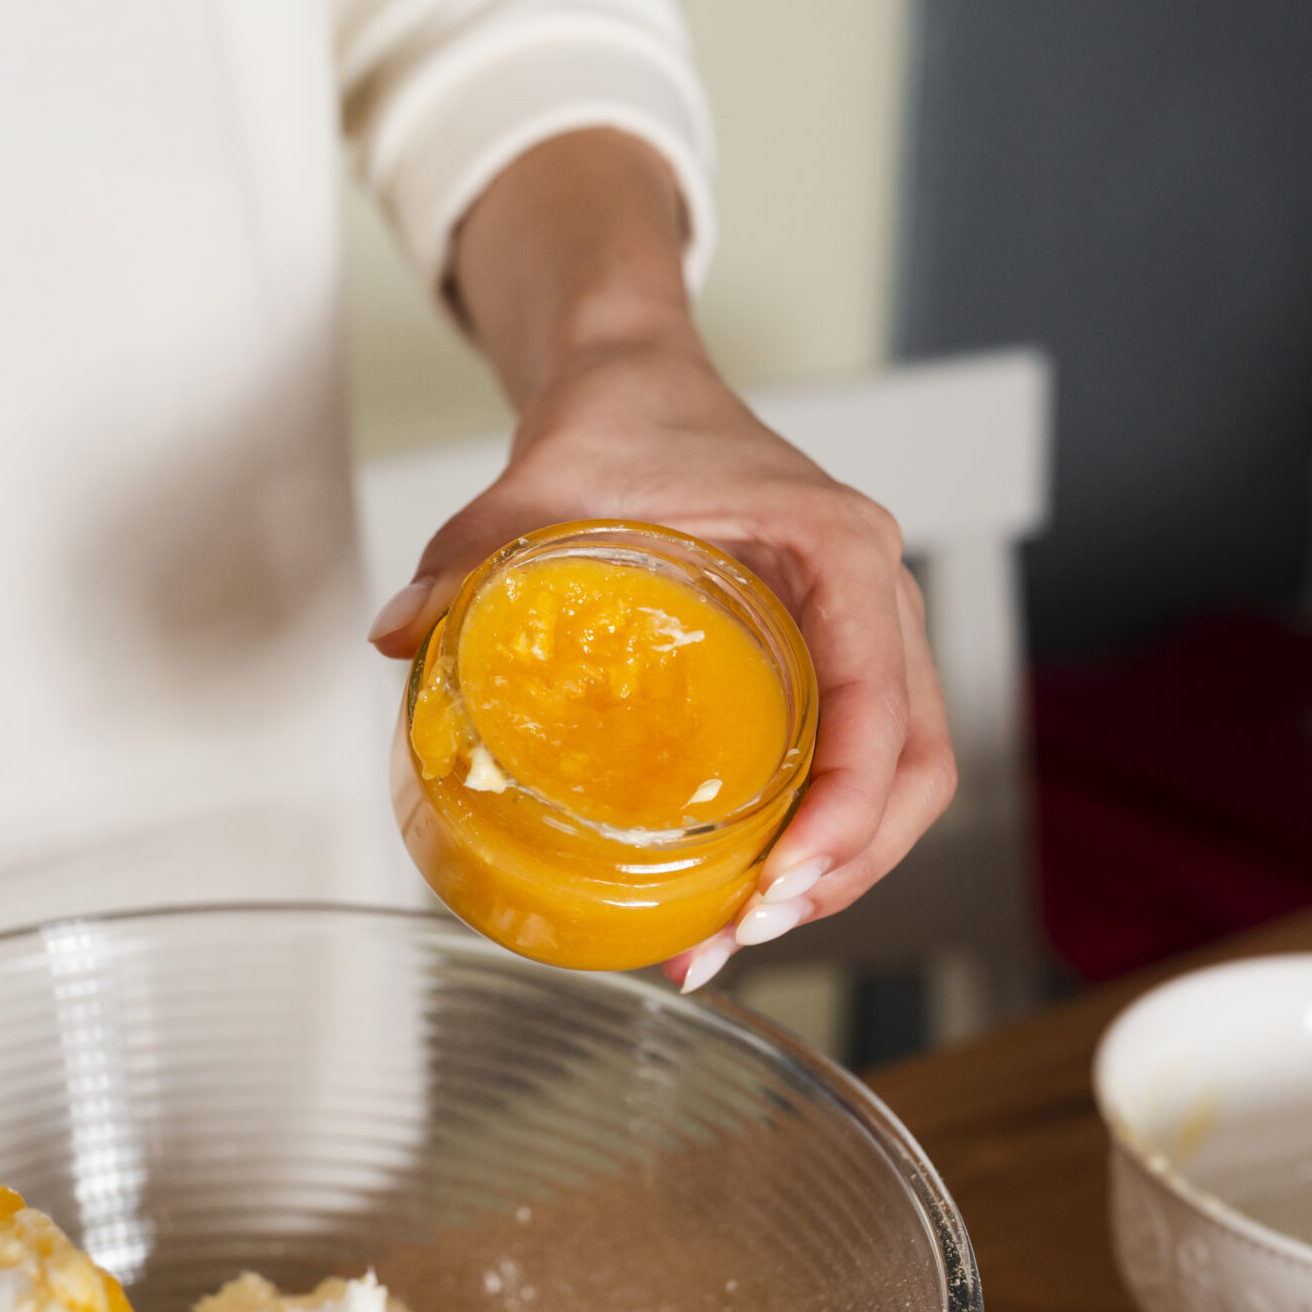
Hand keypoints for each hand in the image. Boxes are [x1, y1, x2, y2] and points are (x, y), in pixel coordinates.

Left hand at [369, 130, 955, 989]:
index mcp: (841, 550)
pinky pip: (858, 762)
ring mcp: (862, 633)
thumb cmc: (622, 418)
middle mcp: (876, 596)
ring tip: (736, 932)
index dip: (847, 810)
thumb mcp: (543, 480)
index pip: (883, 703)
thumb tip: (394, 635)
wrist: (638, 379)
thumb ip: (471, 552)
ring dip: (838, 868)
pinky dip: (818, 834)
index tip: (779, 881)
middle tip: (747, 928)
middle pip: (917, 764)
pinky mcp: (829, 659)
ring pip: (901, 777)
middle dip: (845, 866)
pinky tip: (741, 888)